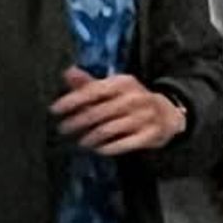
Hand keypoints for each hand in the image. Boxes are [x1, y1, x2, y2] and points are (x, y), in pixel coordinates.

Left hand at [50, 68, 185, 155]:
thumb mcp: (114, 86)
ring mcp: (143, 117)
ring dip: (90, 137)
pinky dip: (108, 148)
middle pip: (98, 112)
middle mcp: (134, 98)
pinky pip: (124, 144)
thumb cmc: (133, 98)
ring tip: (79, 142)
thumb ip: (90, 82)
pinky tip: (97, 150)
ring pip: (109, 130)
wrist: (168, 113)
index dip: (71, 101)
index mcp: (122, 83)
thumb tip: (68, 72)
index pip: (92, 91)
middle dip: (77, 122)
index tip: (54, 110)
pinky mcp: (150, 135)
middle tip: (63, 129)